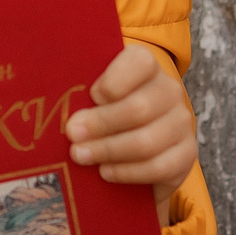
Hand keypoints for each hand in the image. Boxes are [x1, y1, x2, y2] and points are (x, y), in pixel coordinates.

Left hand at [65, 44, 199, 218]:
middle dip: (101, 124)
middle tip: (72, 134)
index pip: (140, 62)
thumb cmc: (100, 115)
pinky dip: (127, 172)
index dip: (114, 80)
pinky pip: (159, 167)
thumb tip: (49, 104)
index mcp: (146, 67)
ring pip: (147, 141)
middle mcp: (169, 91)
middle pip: (139, 108)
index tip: (92, 95)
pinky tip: (105, 172)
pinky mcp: (186, 155)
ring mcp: (181, 124)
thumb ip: (76, 94)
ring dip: (109, 150)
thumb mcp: (88, 97)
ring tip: (80, 156)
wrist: (132, 150)